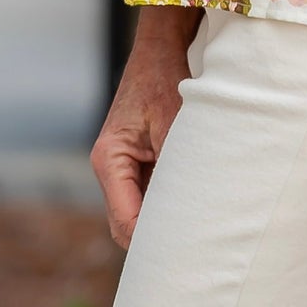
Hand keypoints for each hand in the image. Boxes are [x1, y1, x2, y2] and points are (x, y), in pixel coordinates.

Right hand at [90, 9, 199, 249]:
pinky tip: (193, 210)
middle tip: (194, 254)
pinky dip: (166, 206)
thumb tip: (190, 207)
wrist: (159, 51)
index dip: (152, 240)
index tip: (183, 254)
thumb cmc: (163, 80)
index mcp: (109, 159)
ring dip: (162, 223)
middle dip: (156, 240)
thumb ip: (176, 165)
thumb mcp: (172, 121)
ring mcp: (121, 168)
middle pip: (127, 225)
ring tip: (197, 235)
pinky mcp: (135, 165)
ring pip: (137, 214)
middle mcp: (110, 168)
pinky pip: (147, 197)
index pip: (126, 219)